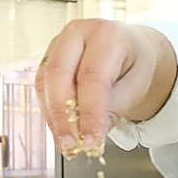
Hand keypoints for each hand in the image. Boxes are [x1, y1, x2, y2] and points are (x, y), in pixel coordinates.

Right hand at [34, 20, 177, 154]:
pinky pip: (42, 87)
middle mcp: (78, 33)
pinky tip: (60, 129)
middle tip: (71, 144)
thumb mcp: (135, 87)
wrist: (129, 51)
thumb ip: (113, 109)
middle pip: (60, 74)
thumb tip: (91, 135)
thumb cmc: (133, 65)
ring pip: (46, 82)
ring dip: (54, 117)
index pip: (93, 76)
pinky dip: (50, 111)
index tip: (91, 139)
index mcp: (106, 34)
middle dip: (63, 116)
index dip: (90, 112)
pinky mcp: (48, 59)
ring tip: (66, 143)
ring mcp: (59, 44)